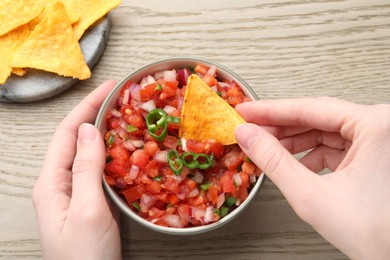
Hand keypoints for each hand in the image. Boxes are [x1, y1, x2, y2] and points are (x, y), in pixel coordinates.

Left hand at [32, 81, 121, 259]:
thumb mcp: (87, 210)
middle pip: (75, 139)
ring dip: (105, 131)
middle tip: (120, 97)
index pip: (67, 133)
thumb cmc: (84, 258)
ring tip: (124, 115)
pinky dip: (113, 153)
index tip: (109, 87)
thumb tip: (87, 130)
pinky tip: (126, 149)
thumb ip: (86, 168)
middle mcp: (60, 185)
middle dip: (96, 113)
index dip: (87, 106)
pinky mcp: (90, 203)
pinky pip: (99, 169)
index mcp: (52, 183)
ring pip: (89, 153)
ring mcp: (75, 194)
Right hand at [235, 97, 389, 259]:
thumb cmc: (374, 233)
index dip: (271, 110)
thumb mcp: (310, 194)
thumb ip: (273, 160)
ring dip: (294, 141)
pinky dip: (310, 153)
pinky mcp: (374, 154)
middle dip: (281, 126)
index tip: (246, 111)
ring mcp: (379, 140)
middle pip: (317, 117)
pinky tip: (294, 165)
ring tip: (268, 149)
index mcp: (375, 126)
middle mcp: (381, 126)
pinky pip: (335, 145)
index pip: (310, 108)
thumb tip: (249, 135)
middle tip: (251, 129)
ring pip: (324, 130)